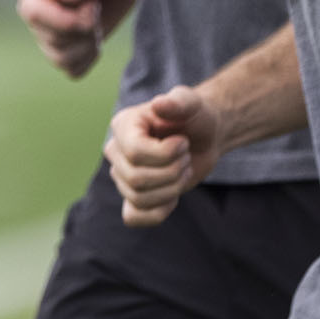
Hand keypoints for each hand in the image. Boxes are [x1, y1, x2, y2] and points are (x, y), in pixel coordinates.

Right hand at [14, 0, 140, 77]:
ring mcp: (47, 29)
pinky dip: (88, 59)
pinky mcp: (65, 46)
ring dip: (86, 47)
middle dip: (81, 31)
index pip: (33, 12)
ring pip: (59, 58)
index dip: (64, 20)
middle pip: (49, 38)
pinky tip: (97, 39)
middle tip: (97, 9)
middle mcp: (34, 7)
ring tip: (97, 24)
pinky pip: (71, 69)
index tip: (93, 10)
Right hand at [107, 86, 222, 224]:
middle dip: (172, 172)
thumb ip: (179, 101)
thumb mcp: (193, 104)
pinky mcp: (133, 197)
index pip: (135, 152)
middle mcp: (116, 150)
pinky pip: (134, 217)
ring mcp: (122, 176)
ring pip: (138, 198)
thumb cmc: (195, 117)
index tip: (183, 142)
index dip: (166, 154)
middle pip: (136, 179)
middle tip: (186, 157)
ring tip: (183, 170)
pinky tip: (173, 196)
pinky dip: (158, 212)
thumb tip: (159, 105)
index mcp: (123, 125)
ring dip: (172, 189)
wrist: (203, 137)